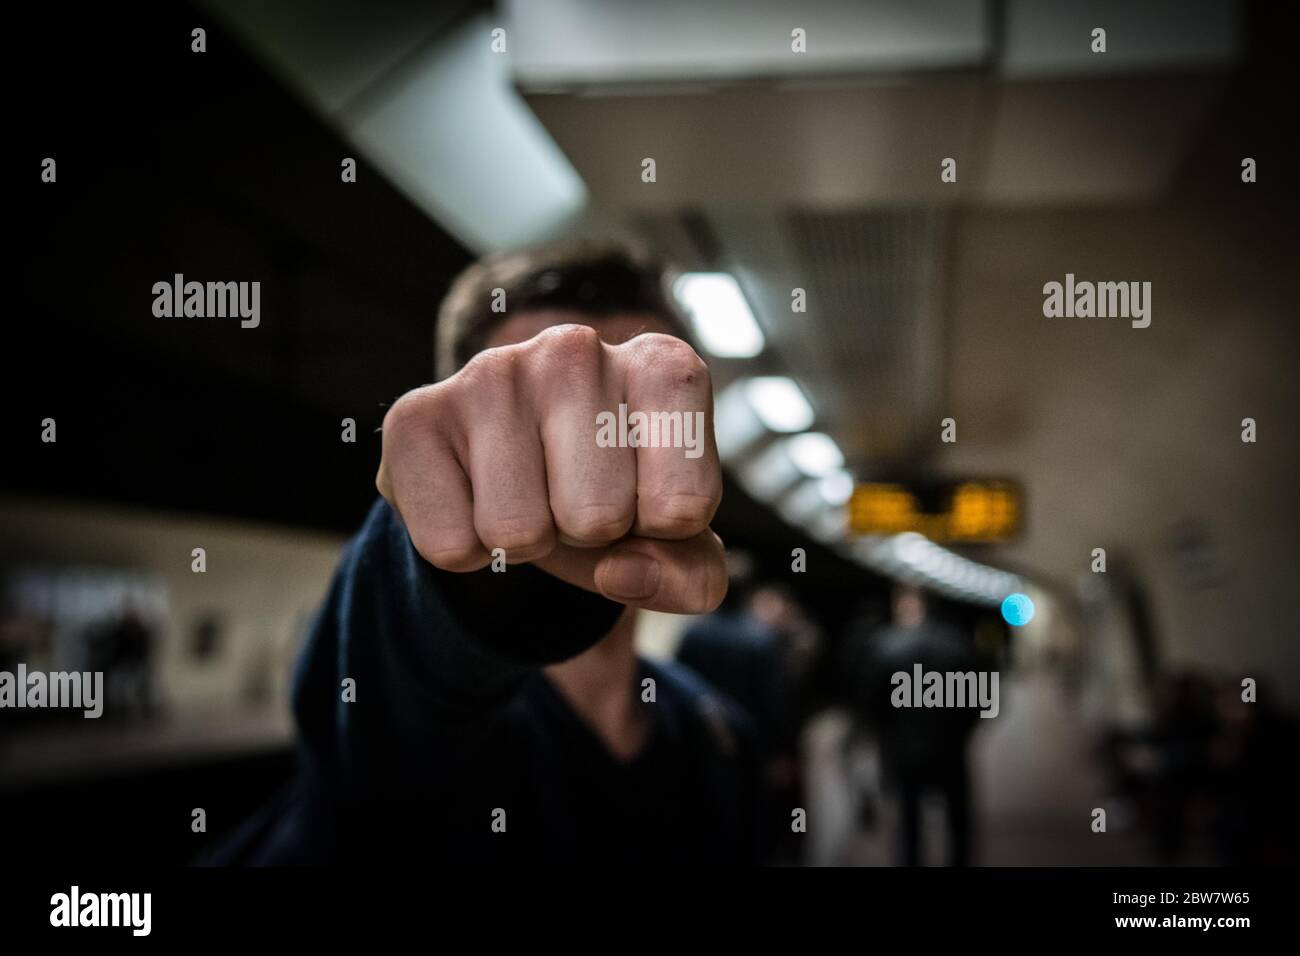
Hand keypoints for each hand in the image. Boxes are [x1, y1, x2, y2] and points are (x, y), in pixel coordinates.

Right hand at [377, 324, 726, 613]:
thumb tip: (620, 572)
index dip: (661, 532)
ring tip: (528, 494)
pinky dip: (467, 552)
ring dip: (528, 543)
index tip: (645, 498)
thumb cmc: (616, 496)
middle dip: (589, 535)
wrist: (521, 477)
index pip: (683, 507)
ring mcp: (491, 371)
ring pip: (518, 533)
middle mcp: (577, 348)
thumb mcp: (680, 546)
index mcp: (662, 367)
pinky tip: (475, 496)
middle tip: (574, 496)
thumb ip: (691, 577)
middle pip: (598, 518)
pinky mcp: (416, 415)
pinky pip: (450, 545)